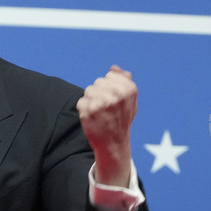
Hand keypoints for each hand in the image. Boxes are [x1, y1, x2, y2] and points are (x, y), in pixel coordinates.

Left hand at [76, 65, 137, 186]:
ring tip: (99, 113)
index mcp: (128, 90)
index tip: (114, 99)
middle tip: (106, 108)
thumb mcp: (130, 100)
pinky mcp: (88, 111)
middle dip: (99, 93)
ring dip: (91, 101)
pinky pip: (80, 102)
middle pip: (97, 83)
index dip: (110, 87)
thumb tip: (113, 68)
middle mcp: (116, 95)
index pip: (109, 76)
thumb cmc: (121, 119)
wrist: (113, 143)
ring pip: (88, 91)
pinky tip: (92, 118)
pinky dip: (83, 109)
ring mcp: (101, 103)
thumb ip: (124, 81)